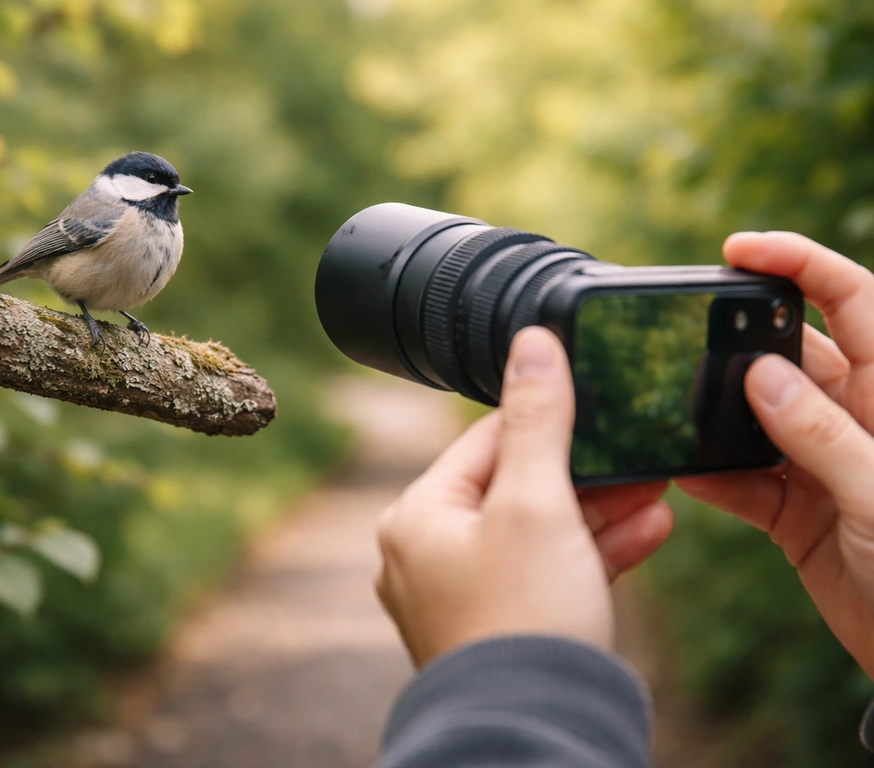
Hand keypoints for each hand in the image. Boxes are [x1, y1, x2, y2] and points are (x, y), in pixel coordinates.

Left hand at [375, 327, 672, 666]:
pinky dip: (589, 556)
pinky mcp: (497, 628)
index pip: (483, 442)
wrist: (537, 733)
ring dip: (597, 513)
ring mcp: (460, 595)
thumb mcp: (537, 502)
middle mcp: (426, 554)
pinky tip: (647, 532)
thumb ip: (536, 421)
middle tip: (639, 456)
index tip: (595, 403)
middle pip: (513, 489)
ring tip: (655, 490)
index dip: (545, 419)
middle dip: (585, 473)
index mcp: (417, 516)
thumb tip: (531, 343)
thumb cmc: (525, 615)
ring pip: (535, 534)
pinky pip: (543, 575)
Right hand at [678, 231, 873, 677]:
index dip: (800, 264)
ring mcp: (822, 464)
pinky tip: (681, 472)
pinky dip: (710, 477)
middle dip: (739, 343)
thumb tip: (758, 375)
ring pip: (756, 419)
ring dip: (716, 415)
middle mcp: (855, 419)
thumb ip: (821, 434)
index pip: (853, 302)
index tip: (738, 249)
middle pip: (791, 356)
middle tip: (685, 338)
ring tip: (673, 406)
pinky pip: (741, 481)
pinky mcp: (794, 511)